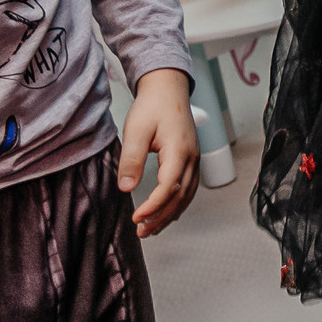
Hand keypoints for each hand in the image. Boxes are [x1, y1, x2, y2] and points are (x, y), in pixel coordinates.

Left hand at [119, 68, 199, 234]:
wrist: (168, 89)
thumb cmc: (153, 106)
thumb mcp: (135, 130)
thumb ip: (131, 160)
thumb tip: (126, 188)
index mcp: (179, 151)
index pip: (169, 187)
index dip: (153, 206)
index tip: (137, 218)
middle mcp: (192, 157)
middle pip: (181, 196)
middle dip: (161, 217)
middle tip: (142, 232)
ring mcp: (195, 159)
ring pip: (187, 195)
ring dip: (170, 214)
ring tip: (151, 229)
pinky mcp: (191, 159)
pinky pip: (189, 188)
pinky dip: (177, 204)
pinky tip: (166, 213)